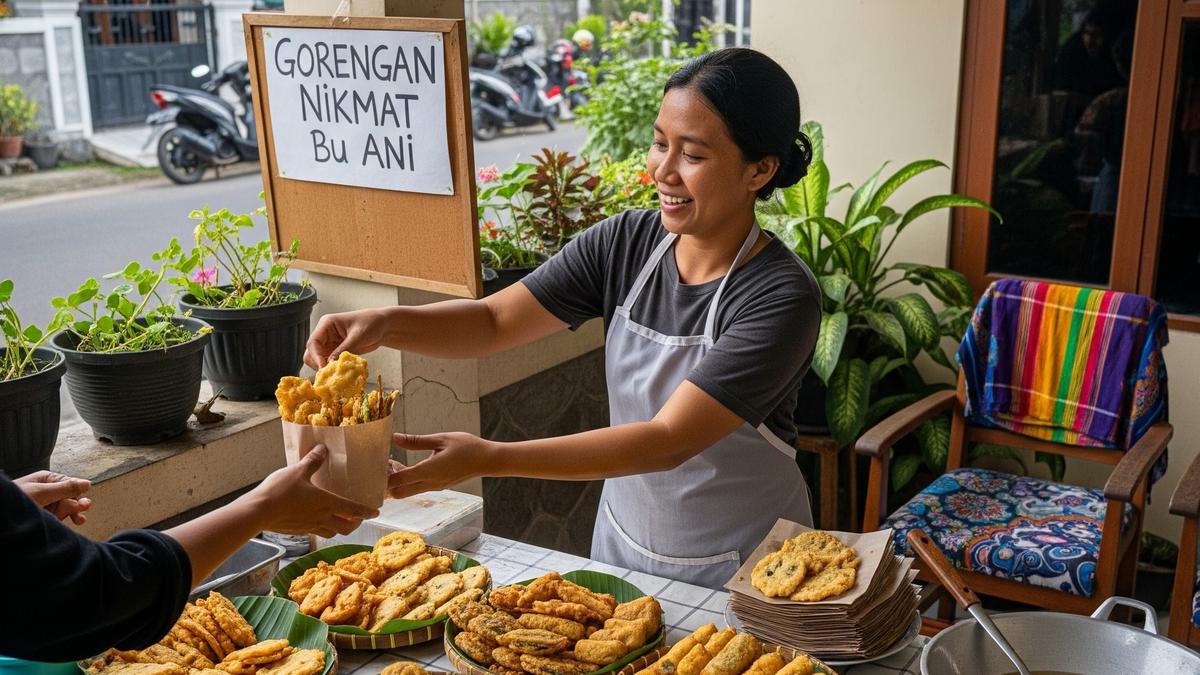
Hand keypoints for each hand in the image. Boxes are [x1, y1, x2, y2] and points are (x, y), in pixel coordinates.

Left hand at [14, 471, 92, 524]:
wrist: (2, 518)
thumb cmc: (16, 500)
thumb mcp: (42, 492)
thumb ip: (65, 488)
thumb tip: (87, 484)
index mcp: (47, 480)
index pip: (70, 484)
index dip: (77, 494)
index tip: (83, 504)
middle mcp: (47, 491)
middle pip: (69, 497)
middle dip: (75, 506)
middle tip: (80, 514)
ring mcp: (45, 504)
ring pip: (65, 508)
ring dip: (72, 514)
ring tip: (77, 521)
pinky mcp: (42, 516)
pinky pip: (58, 518)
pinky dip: (63, 520)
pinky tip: (67, 524)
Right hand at [246, 445, 379, 537]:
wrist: (258, 512)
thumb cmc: (280, 491)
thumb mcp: (298, 471)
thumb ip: (312, 460)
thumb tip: (322, 448)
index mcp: (327, 503)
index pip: (353, 510)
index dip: (366, 512)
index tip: (376, 513)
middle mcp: (322, 518)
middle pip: (346, 528)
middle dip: (355, 524)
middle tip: (357, 518)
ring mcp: (309, 527)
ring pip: (331, 533)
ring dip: (339, 528)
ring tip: (340, 520)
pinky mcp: (297, 531)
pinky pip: (315, 532)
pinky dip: (322, 528)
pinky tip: (316, 520)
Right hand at [304, 309, 388, 368]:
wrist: (383, 326)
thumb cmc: (372, 324)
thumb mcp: (358, 336)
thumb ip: (344, 350)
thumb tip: (330, 363)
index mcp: (327, 324)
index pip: (313, 342)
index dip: (316, 357)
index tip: (323, 368)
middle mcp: (324, 334)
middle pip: (311, 353)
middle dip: (318, 364)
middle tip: (329, 375)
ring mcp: (329, 343)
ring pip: (318, 360)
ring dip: (325, 368)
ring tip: (336, 375)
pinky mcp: (336, 352)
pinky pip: (329, 363)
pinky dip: (332, 369)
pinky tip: (340, 373)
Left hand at [388, 432, 496, 498]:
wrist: (487, 460)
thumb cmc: (467, 447)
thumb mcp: (441, 439)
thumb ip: (416, 441)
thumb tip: (394, 438)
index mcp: (429, 471)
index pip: (398, 480)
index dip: (384, 475)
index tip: (377, 463)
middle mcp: (430, 483)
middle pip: (399, 492)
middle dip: (387, 483)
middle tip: (382, 466)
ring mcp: (434, 487)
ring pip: (407, 491)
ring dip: (397, 482)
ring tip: (392, 463)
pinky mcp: (438, 486)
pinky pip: (417, 487)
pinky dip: (407, 481)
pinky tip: (406, 467)